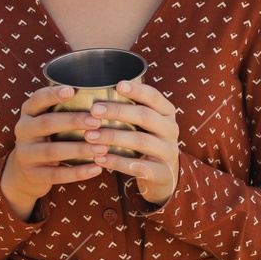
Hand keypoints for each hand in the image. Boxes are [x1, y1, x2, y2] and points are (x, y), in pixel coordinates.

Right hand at [0, 84, 112, 220]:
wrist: (26, 172)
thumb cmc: (49, 137)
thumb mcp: (50, 120)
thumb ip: (66, 109)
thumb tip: (103, 96)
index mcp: (29, 112)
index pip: (38, 99)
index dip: (53, 94)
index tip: (72, 90)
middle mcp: (23, 130)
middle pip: (47, 123)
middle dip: (73, 122)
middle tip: (97, 122)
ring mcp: (25, 153)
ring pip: (52, 151)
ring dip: (80, 149)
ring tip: (103, 148)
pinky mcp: (32, 174)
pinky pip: (56, 174)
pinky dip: (78, 172)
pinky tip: (97, 168)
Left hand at [81, 79, 180, 205]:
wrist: (165, 174)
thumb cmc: (147, 140)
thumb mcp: (147, 123)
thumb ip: (131, 109)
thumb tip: (97, 97)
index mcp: (167, 112)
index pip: (154, 96)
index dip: (137, 90)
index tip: (118, 85)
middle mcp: (170, 129)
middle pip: (145, 116)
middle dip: (118, 111)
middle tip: (94, 111)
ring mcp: (168, 151)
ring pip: (140, 141)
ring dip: (112, 137)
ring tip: (90, 135)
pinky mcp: (161, 171)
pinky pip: (137, 166)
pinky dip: (116, 162)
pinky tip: (98, 158)